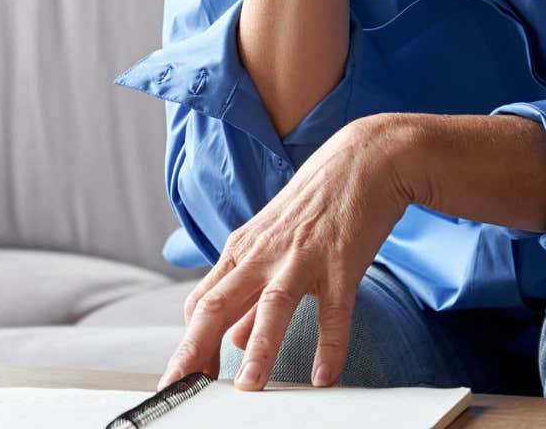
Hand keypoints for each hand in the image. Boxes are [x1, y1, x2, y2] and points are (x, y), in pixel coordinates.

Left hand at [158, 116, 423, 390]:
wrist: (363, 159)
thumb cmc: (315, 204)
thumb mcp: (272, 244)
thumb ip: (250, 293)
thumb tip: (232, 338)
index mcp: (242, 251)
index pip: (202, 302)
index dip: (189, 342)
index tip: (183, 377)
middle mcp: (263, 254)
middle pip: (218, 304)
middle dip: (196, 349)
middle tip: (181, 385)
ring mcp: (301, 258)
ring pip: (271, 306)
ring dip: (258, 349)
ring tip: (249, 387)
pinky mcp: (341, 262)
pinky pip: (334, 311)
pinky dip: (330, 345)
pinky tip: (324, 376)